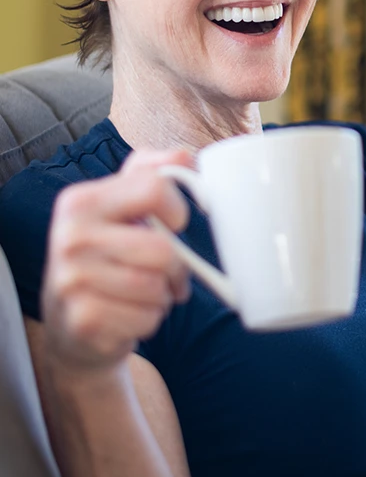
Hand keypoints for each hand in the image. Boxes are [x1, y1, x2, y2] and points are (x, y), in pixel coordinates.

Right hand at [42, 149, 193, 378]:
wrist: (68, 320)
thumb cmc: (106, 254)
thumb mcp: (121, 204)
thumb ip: (152, 172)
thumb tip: (186, 156)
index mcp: (80, 201)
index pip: (154, 187)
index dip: (177, 209)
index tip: (173, 224)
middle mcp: (70, 238)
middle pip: (163, 249)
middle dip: (175, 267)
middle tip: (163, 271)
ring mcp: (72, 281)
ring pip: (157, 287)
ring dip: (162, 295)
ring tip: (142, 292)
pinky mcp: (83, 320)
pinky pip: (148, 318)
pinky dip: (149, 320)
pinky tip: (127, 314)